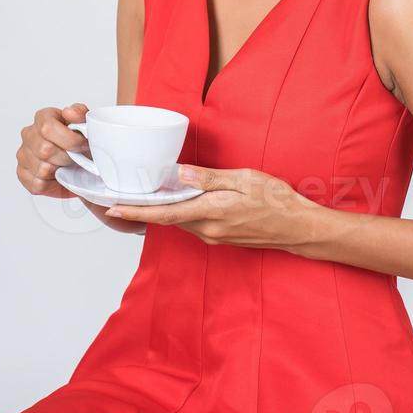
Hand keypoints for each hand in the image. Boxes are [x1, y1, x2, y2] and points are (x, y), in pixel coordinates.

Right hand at [16, 103, 92, 199]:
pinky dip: (53, 184)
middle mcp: (29, 134)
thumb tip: (69, 112)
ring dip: (60, 171)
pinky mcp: (22, 174)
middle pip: (45, 150)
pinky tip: (58, 176)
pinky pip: (38, 184)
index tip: (82, 145)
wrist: (80, 164)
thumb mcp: (86, 124)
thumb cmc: (80, 143)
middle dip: (67, 157)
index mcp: (43, 118)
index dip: (69, 139)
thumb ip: (80, 113)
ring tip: (67, 166)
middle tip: (76, 158)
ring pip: (42, 168)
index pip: (48, 127)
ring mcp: (23, 154)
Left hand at [104, 165, 322, 251]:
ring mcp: (215, 237)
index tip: (113, 207)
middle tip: (120, 195)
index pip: (165, 212)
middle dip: (143, 209)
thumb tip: (181, 174)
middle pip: (168, 218)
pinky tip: (177, 200)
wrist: (299, 228)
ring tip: (142, 196)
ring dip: (161, 210)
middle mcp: (209, 230)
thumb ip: (210, 178)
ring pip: (180, 221)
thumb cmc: (277, 200)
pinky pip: (192, 224)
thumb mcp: (245, 179)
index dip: (137, 210)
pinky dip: (179, 213)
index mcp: (212, 213)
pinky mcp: (221, 238)